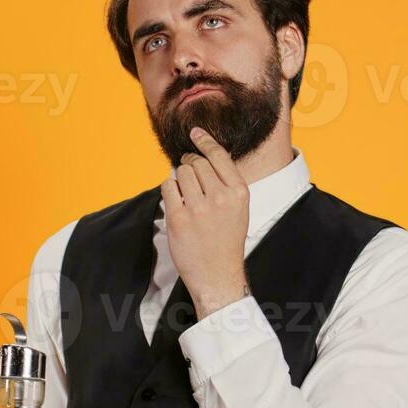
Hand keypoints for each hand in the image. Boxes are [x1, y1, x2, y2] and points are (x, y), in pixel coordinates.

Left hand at [162, 126, 250, 319]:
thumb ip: (225, 183)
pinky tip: (177, 202)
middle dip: (189, 164)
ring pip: (181, 172)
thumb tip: (201, 155)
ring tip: (186, 195)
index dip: (204, 141)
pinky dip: (169, 190)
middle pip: (197, 163)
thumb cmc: (226, 240)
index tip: (195, 132)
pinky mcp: (179, 218)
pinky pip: (167, 187)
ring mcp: (199, 208)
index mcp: (239, 192)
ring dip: (179, 178)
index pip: (219, 156)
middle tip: (189, 176)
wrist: (217, 275)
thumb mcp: (238, 209)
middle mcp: (221, 197)